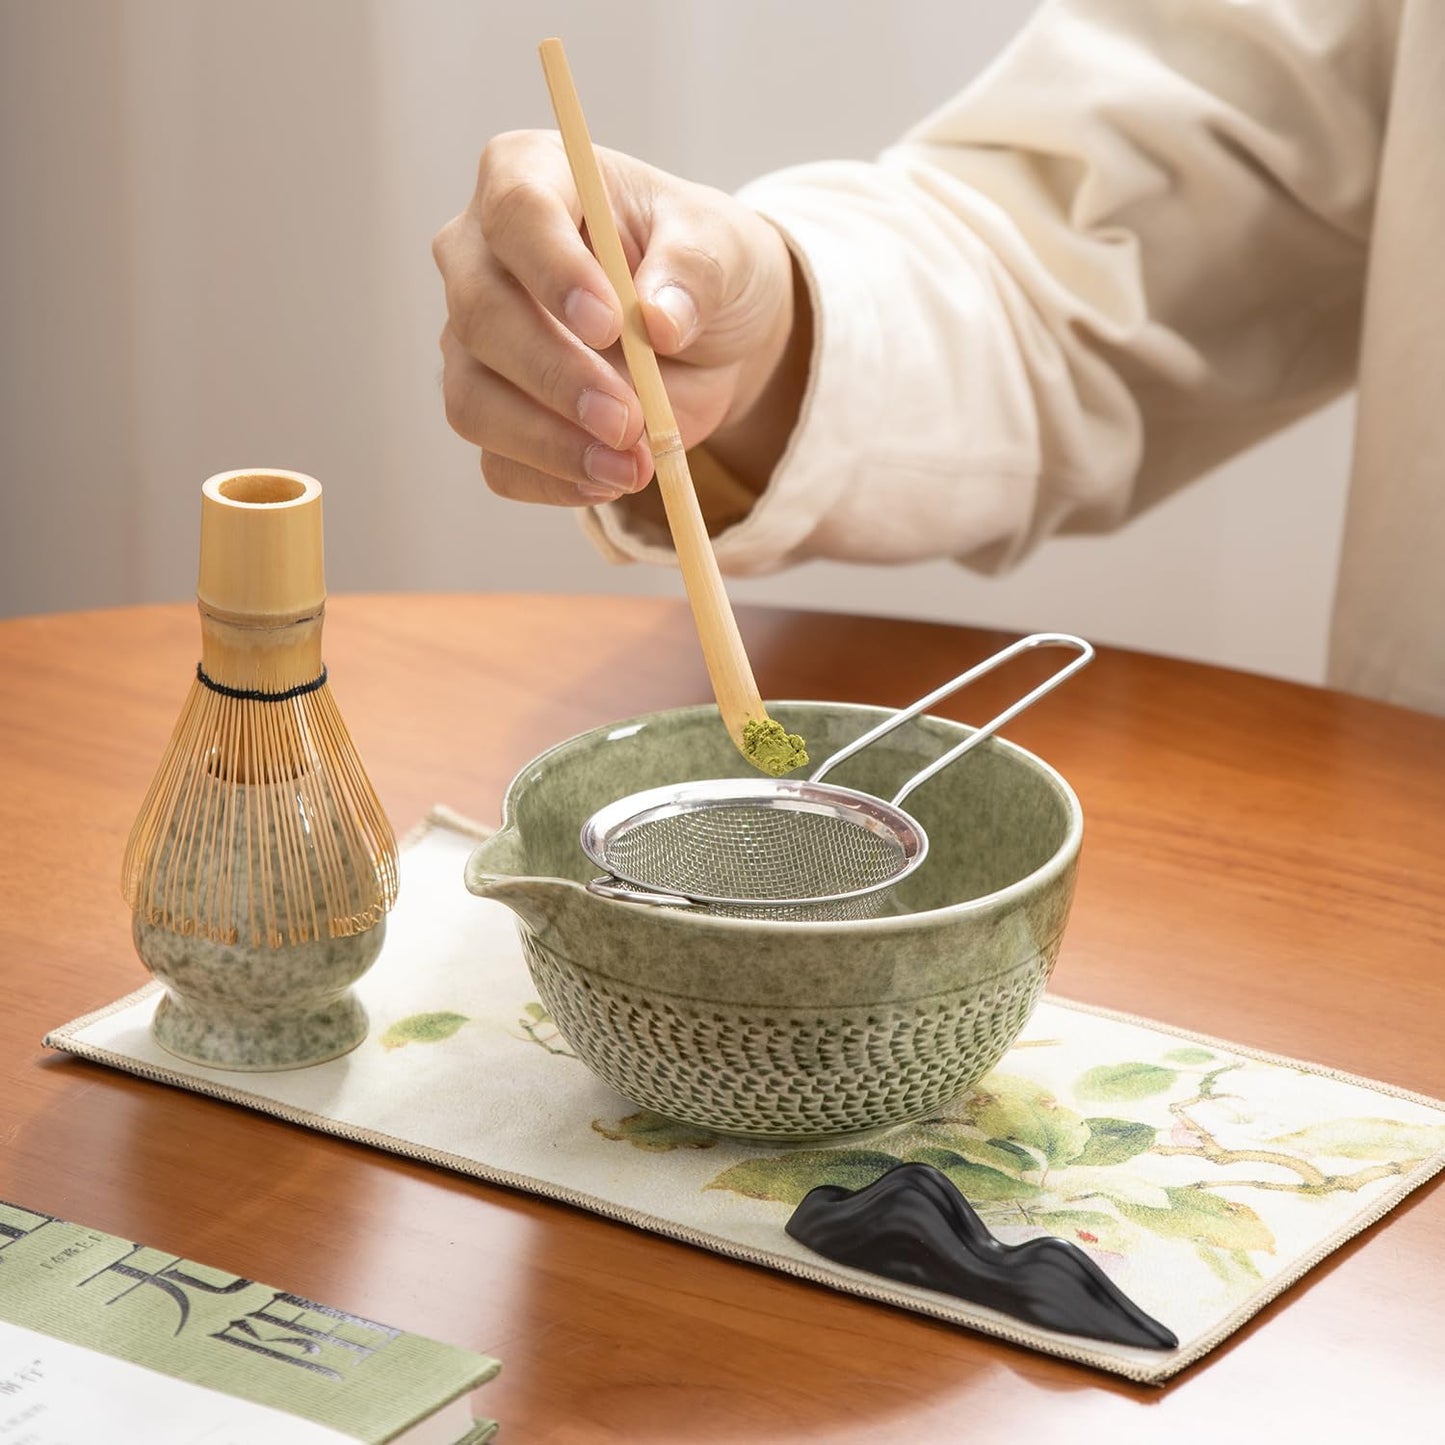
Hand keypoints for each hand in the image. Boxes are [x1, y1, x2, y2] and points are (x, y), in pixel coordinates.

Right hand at [432, 130, 804, 507]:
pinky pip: (497, 461)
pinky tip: (609, 481)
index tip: (610, 324)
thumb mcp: (725, 248)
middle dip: (556, 376)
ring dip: (550, 444)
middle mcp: (481, 257)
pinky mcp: (492, 413)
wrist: (708, 337)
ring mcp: (474, 344)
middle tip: (627, 420)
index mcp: (530, 178)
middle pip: (480, 314)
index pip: (516, 210)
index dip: (554, 270)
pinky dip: (552, 481)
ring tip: (630, 466)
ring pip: (473, 399)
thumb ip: (696, 270)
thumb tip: (660, 321)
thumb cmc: (702, 266)